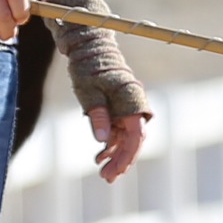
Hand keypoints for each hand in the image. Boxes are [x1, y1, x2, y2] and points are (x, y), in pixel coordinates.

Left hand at [43, 0, 151, 178]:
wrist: (88, 44)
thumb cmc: (87, 65)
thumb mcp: (87, 91)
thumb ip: (97, 115)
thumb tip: (104, 141)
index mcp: (131, 99)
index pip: (135, 135)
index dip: (126, 157)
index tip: (113, 172)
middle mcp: (135, 103)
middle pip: (133, 139)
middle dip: (121, 160)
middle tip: (106, 178)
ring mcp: (129, 105)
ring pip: (127, 136)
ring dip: (115, 153)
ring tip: (100, 168)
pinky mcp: (121, 105)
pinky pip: (121, 128)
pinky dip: (112, 142)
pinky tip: (100, 154)